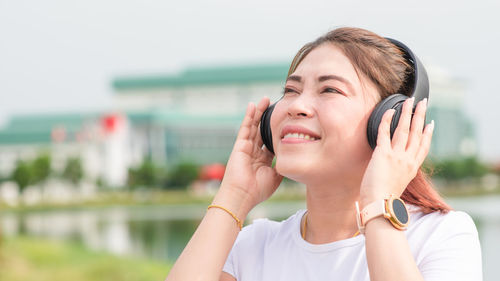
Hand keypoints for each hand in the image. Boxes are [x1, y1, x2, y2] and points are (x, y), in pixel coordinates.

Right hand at [218, 97, 283, 212]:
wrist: (242, 196)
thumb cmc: (258, 190)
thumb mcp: (276, 177)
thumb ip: (282, 165)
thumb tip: (292, 157)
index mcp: (263, 160)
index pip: (272, 142)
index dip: (278, 132)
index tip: (287, 122)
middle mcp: (254, 152)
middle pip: (263, 131)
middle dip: (269, 119)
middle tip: (276, 106)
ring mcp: (246, 148)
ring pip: (254, 126)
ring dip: (259, 113)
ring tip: (265, 99)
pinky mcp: (240, 145)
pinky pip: (245, 127)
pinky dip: (249, 116)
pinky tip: (253, 105)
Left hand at [359, 97, 434, 206]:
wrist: (379, 206)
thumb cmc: (384, 200)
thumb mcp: (397, 185)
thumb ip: (398, 174)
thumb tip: (392, 172)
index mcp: (412, 168)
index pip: (423, 147)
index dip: (427, 134)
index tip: (430, 123)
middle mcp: (407, 160)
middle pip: (416, 133)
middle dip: (420, 116)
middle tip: (423, 102)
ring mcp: (396, 156)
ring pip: (403, 129)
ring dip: (407, 113)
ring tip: (409, 101)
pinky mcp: (383, 154)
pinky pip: (385, 132)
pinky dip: (387, 120)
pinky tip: (390, 111)